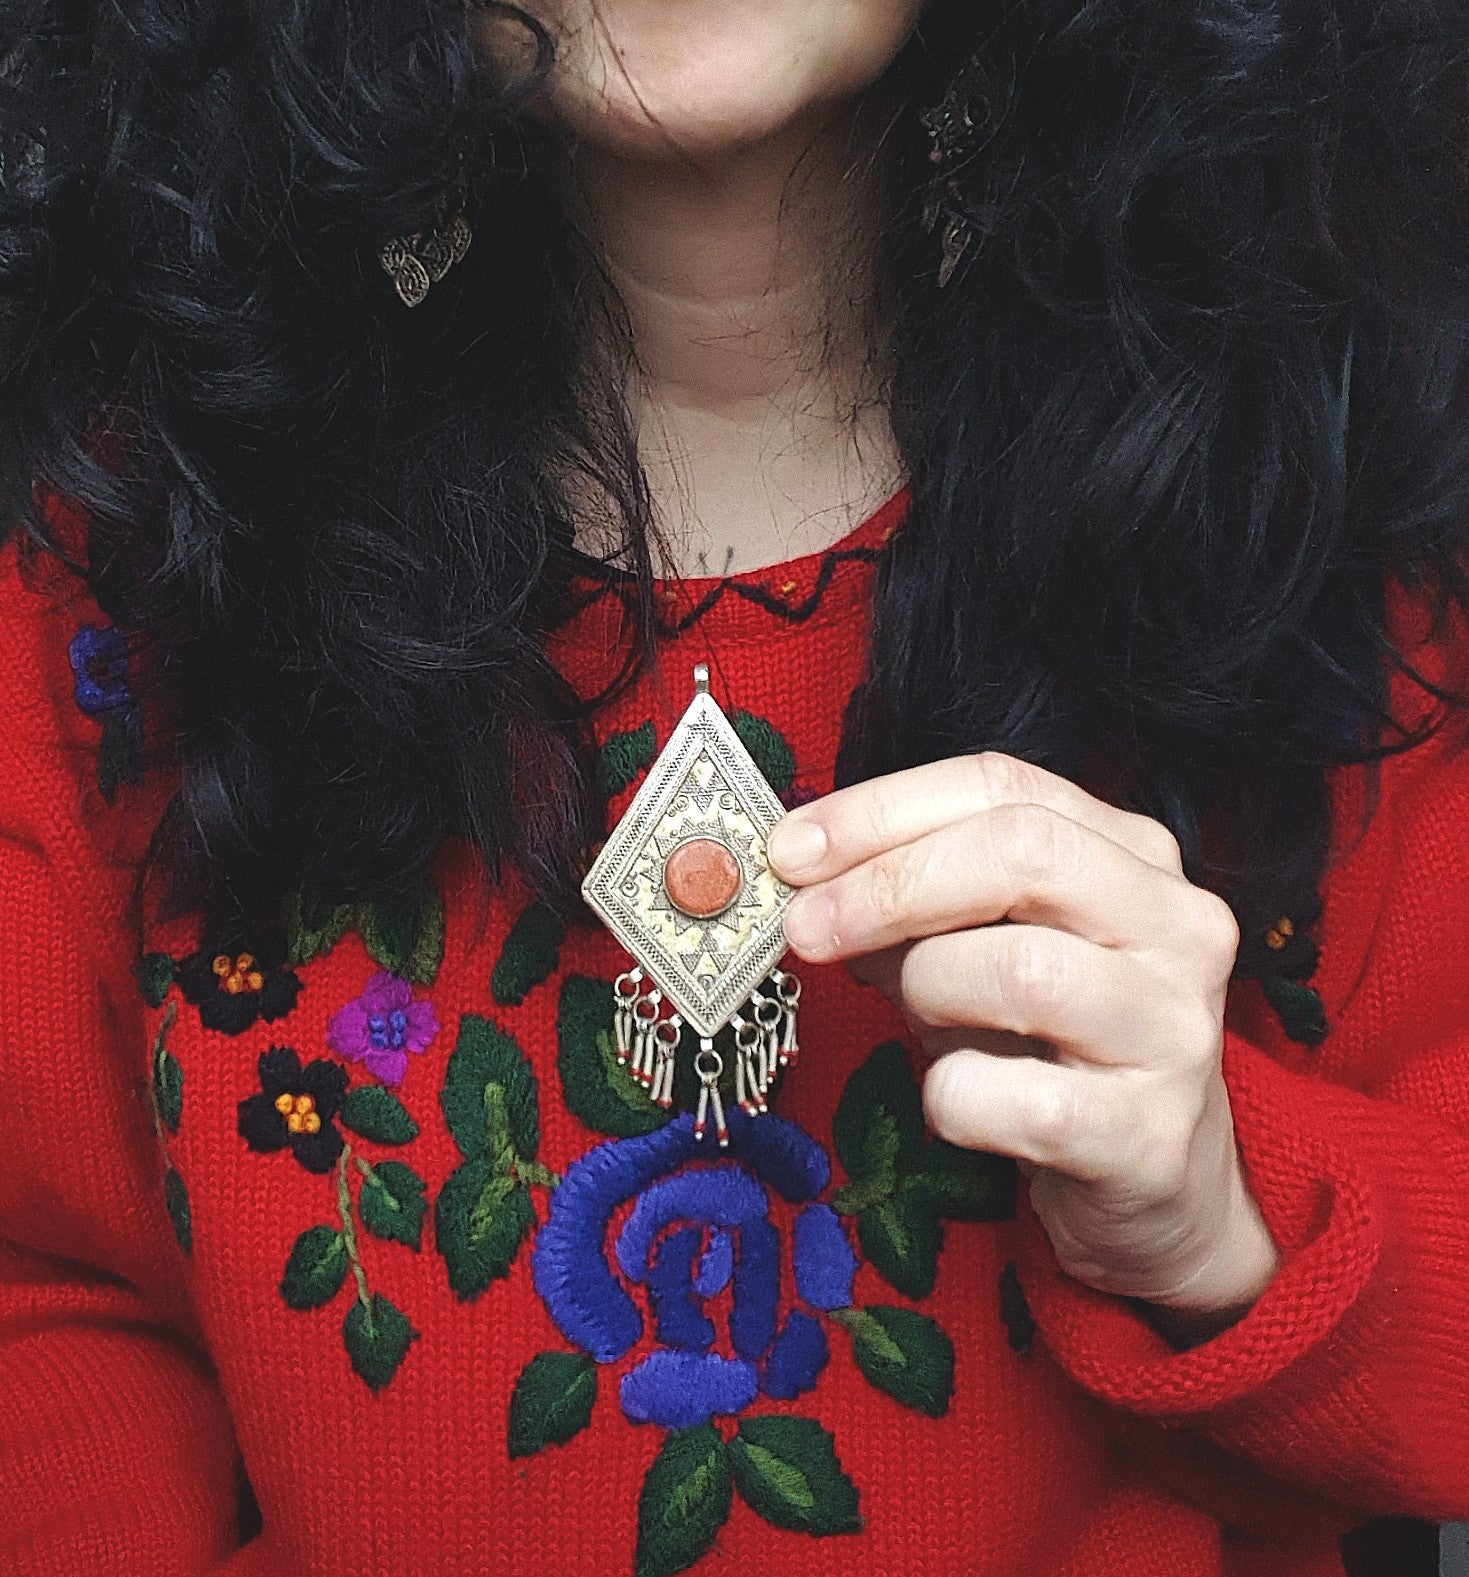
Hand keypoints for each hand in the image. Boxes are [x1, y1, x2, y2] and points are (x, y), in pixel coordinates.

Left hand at [766, 753, 1280, 1325]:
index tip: (791, 850)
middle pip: (1022, 852)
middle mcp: (1176, 924)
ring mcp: (1174, 1028)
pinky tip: (957, 1102)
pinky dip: (952, 1097)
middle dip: (888, 885)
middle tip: (805, 926)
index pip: (1001, 786)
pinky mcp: (1149, 1132)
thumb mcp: (982, 948)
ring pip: (1021, 969)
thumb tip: (804, 880)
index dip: (880, 810)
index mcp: (1132, 855)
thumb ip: (910, 904)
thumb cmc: (1050, 1046)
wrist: (1154, 1182)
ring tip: (917, 1018)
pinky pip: (1013, 1099)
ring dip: (927, 989)